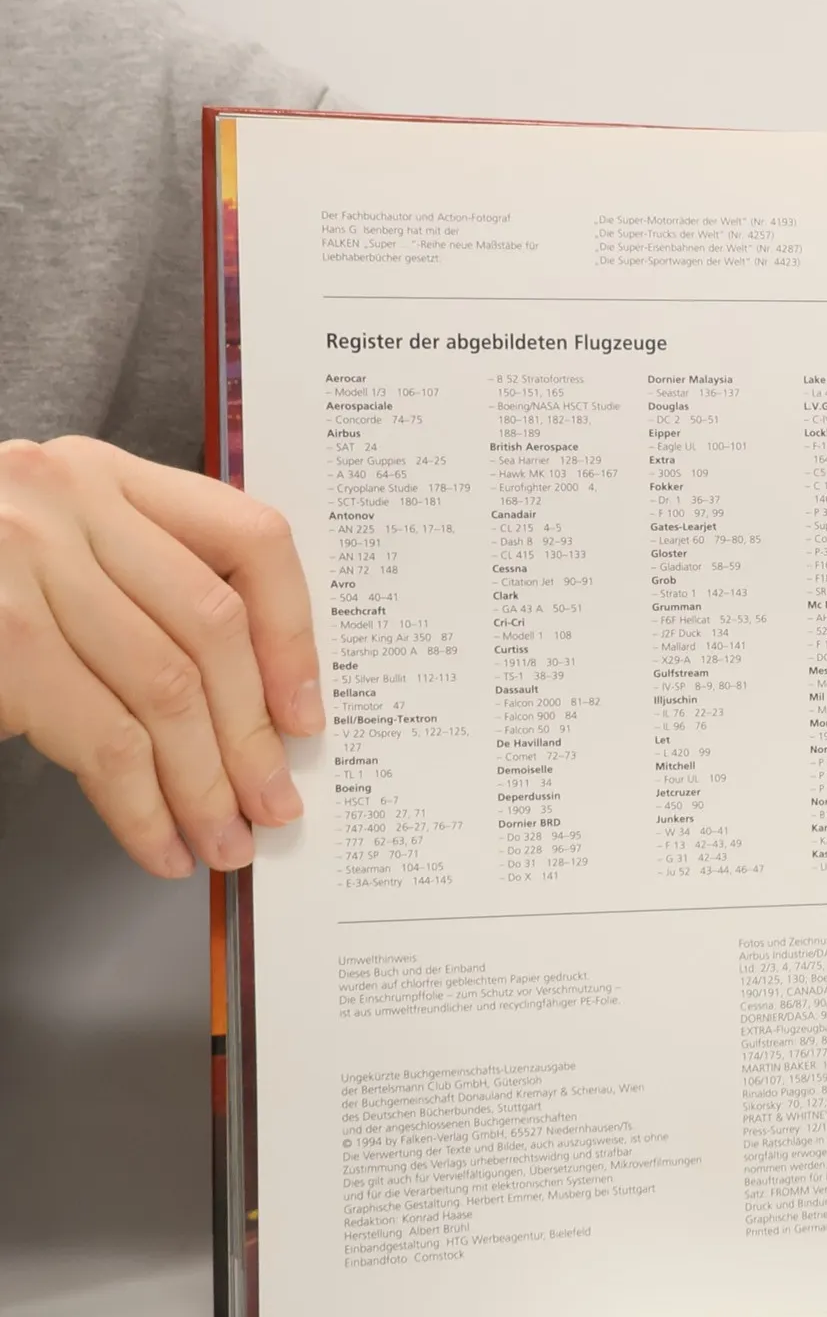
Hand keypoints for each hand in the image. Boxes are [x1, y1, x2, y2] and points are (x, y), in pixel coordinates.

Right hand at [0, 436, 322, 876]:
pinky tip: (159, 844)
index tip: (306, 714)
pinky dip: (143, 807)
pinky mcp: (0, 637)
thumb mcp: (51, 555)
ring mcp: (21, 560)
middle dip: (252, 735)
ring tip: (223, 841)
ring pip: (166, 690)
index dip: (294, 635)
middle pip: (213, 628)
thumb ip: (140, 591)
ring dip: (204, 786)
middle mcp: (65, 498)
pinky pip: (105, 740)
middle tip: (274, 805)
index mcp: (101, 471)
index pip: (250, 538)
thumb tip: (256, 711)